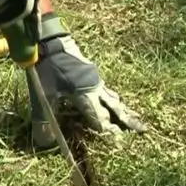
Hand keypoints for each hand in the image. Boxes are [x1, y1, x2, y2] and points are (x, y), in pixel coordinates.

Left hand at [30, 14, 146, 147]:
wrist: (49, 41)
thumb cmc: (46, 68)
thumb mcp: (42, 96)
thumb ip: (43, 121)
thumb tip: (43, 143)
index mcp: (86, 95)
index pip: (100, 119)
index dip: (107, 130)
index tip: (117, 141)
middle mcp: (95, 88)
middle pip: (115, 107)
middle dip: (128, 120)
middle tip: (144, 130)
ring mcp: (95, 78)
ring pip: (112, 97)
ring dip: (122, 109)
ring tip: (132, 117)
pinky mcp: (91, 73)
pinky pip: (106, 90)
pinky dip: (112, 99)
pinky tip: (111, 100)